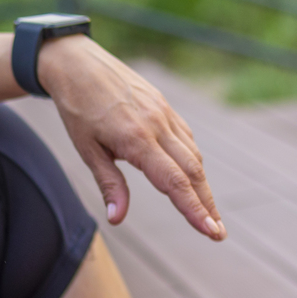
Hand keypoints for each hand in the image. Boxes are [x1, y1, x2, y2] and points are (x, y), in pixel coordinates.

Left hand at [39, 35, 223, 239]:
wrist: (78, 63)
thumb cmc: (77, 108)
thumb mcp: (86, 150)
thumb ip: (109, 184)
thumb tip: (117, 218)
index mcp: (137, 139)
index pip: (174, 181)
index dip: (194, 209)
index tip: (211, 231)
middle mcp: (157, 125)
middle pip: (192, 172)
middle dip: (207, 205)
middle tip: (218, 234)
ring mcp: (165, 114)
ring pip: (193, 156)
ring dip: (203, 187)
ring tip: (209, 213)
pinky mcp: (165, 106)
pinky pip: (186, 139)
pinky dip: (193, 162)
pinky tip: (193, 178)